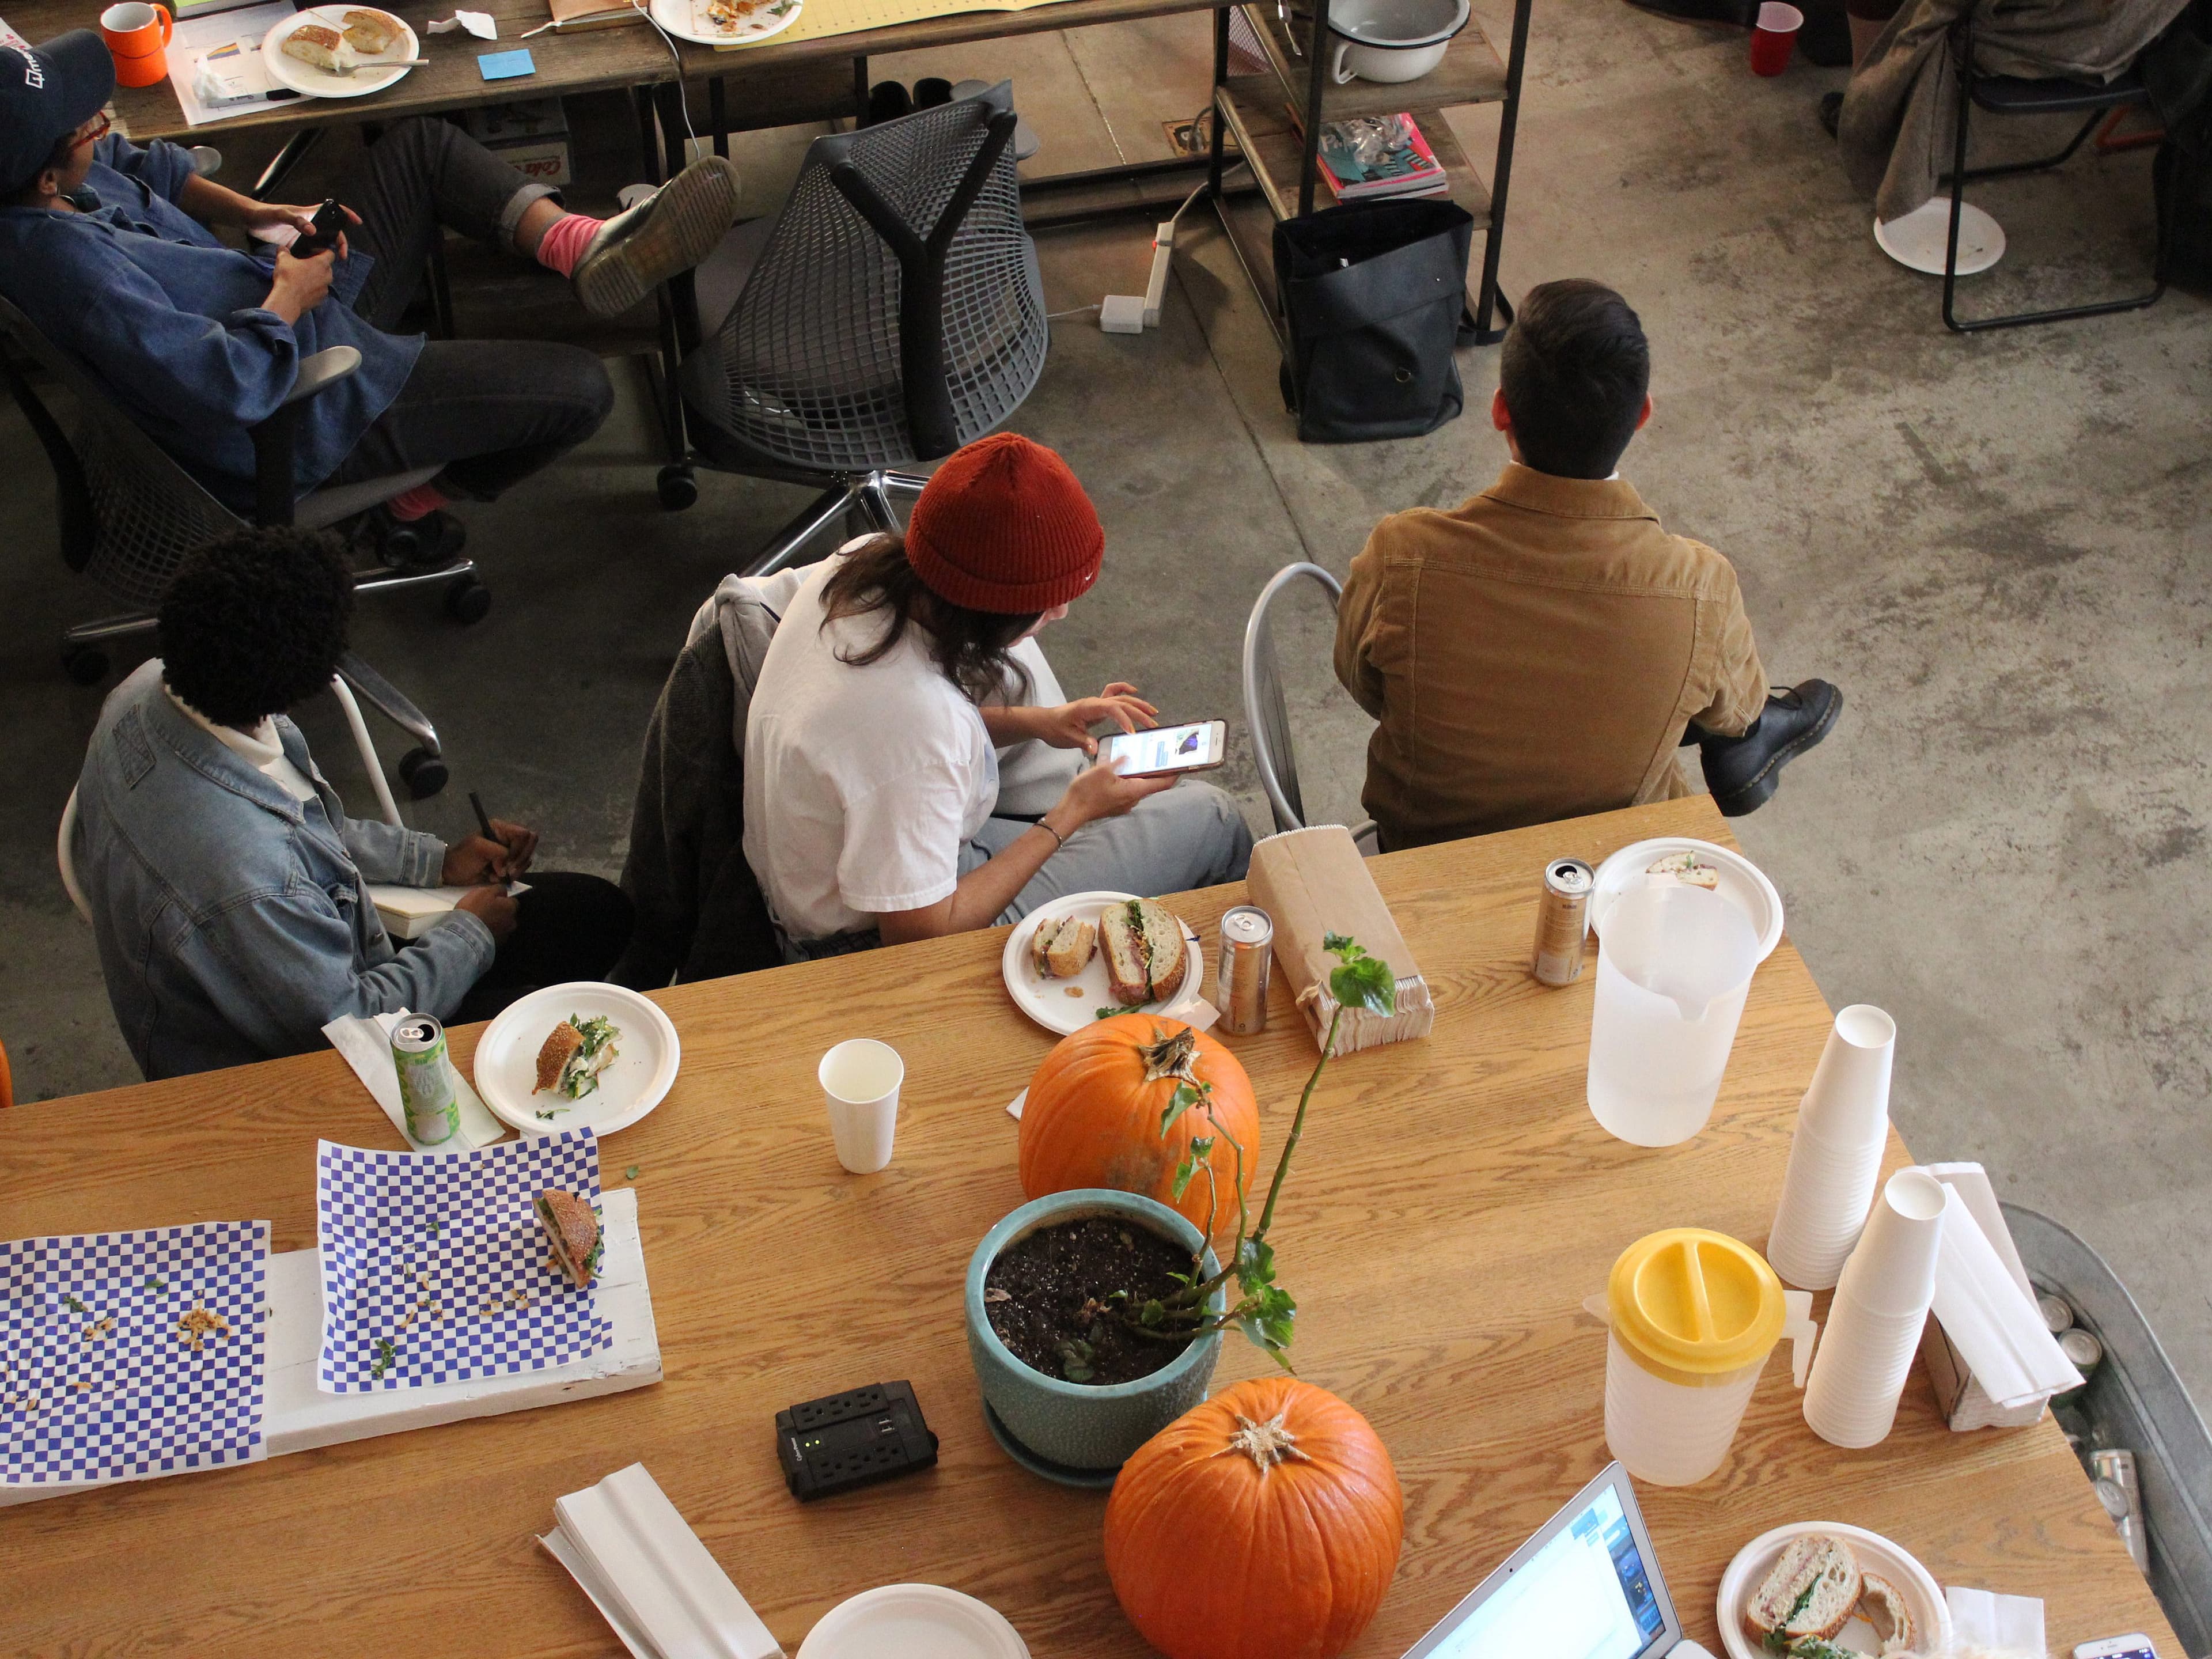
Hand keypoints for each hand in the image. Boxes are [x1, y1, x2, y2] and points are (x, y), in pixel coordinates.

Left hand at [249, 200, 357, 256]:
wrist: (250, 221)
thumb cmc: (264, 214)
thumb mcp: (280, 215)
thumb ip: (296, 221)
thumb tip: (313, 231)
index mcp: (308, 214)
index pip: (331, 211)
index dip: (345, 214)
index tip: (357, 221)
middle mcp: (309, 224)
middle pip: (331, 232)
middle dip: (341, 242)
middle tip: (342, 255)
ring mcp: (303, 235)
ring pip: (323, 243)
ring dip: (330, 252)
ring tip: (332, 263)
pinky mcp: (296, 245)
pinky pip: (311, 252)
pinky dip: (317, 259)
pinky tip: (318, 266)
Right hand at [264, 246, 336, 323]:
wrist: (287, 300)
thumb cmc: (287, 277)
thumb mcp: (283, 259)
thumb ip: (284, 250)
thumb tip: (283, 248)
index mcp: (322, 263)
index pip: (330, 253)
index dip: (321, 251)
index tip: (310, 252)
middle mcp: (327, 276)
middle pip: (327, 267)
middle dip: (317, 265)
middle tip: (304, 264)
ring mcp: (325, 289)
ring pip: (324, 280)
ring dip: (316, 277)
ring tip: (302, 277)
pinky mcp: (321, 300)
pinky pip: (319, 291)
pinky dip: (313, 289)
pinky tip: (302, 289)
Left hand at [441, 819, 537, 885]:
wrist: (453, 872)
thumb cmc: (463, 857)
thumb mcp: (478, 848)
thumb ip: (498, 852)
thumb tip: (507, 867)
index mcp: (501, 829)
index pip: (524, 834)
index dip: (520, 847)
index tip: (508, 858)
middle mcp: (508, 839)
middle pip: (530, 845)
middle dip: (521, 860)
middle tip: (508, 870)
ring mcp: (510, 852)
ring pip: (527, 859)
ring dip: (516, 870)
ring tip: (499, 875)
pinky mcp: (509, 865)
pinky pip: (521, 870)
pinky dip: (512, 876)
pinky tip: (498, 877)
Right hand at [455, 883, 518, 943]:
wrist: (465, 934)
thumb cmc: (475, 910)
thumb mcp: (485, 892)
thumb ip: (498, 889)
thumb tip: (504, 891)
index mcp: (511, 908)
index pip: (513, 901)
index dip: (503, 900)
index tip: (493, 900)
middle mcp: (512, 922)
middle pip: (508, 915)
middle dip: (500, 913)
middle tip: (485, 911)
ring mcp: (505, 935)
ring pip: (502, 926)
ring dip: (494, 924)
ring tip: (481, 922)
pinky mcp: (496, 945)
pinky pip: (494, 936)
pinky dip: (489, 933)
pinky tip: (478, 931)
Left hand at [1036, 683, 1159, 755]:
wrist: (1045, 721)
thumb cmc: (1055, 729)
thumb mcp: (1067, 738)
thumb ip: (1083, 741)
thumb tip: (1095, 748)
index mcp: (1089, 707)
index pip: (1112, 709)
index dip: (1124, 719)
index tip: (1133, 732)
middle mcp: (1095, 701)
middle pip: (1122, 702)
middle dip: (1139, 713)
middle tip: (1152, 724)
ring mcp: (1097, 702)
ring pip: (1121, 698)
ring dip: (1138, 704)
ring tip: (1153, 713)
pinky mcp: (1098, 706)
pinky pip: (1113, 693)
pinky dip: (1124, 690)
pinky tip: (1134, 692)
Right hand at [1048, 755, 1177, 832]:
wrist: (1071, 811)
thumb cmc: (1087, 792)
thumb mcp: (1103, 770)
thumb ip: (1120, 762)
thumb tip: (1130, 756)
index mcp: (1134, 790)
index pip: (1163, 783)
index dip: (1174, 773)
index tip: (1181, 763)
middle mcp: (1133, 799)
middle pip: (1152, 784)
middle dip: (1156, 769)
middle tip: (1160, 755)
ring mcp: (1125, 803)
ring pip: (1138, 786)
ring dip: (1141, 773)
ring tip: (1140, 758)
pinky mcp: (1116, 804)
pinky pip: (1127, 789)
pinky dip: (1129, 779)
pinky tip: (1122, 769)